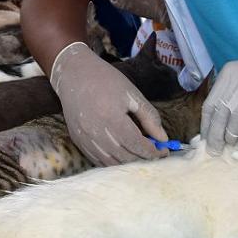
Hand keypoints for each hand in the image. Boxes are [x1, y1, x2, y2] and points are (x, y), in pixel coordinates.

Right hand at [50, 42, 167, 165]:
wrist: (74, 74)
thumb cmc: (106, 81)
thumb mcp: (132, 94)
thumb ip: (149, 117)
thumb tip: (163, 139)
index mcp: (112, 118)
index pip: (137, 145)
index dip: (153, 152)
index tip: (164, 151)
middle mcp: (96, 132)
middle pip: (125, 157)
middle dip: (143, 158)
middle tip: (154, 152)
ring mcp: (85, 139)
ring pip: (111, 163)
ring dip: (128, 162)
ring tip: (140, 154)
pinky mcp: (78, 141)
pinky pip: (97, 160)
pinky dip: (112, 162)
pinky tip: (122, 154)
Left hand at [202, 47, 237, 157]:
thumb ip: (230, 94)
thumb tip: (214, 123)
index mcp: (229, 73)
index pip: (210, 104)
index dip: (206, 125)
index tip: (205, 139)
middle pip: (219, 115)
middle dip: (215, 136)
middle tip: (214, 151)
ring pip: (234, 123)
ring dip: (231, 140)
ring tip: (231, 150)